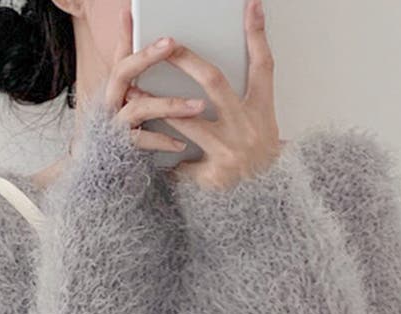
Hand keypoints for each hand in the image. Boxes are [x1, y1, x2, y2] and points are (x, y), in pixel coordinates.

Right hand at [88, 6, 209, 154]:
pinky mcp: (120, 148)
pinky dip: (162, 141)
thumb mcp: (130, 101)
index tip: (131, 11)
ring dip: (170, 105)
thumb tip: (156, 45)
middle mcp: (110, 102)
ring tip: (198, 105)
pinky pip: (142, 141)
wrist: (102, 170)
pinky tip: (181, 143)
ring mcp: (114, 124)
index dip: (124, 35)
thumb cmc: (124, 132)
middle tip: (171, 43)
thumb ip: (141, 78)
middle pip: (121, 73)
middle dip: (145, 57)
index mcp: (115, 88)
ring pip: (138, 108)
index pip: (119, 56)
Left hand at [161, 0, 283, 189]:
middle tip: (164, 45)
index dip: (257, 34)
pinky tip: (146, 154)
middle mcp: (247, 128)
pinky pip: (180, 165)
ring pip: (186, 123)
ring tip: (134, 95)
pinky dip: (165, 161)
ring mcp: (229, 153)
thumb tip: (243, 57)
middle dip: (185, 61)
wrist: (266, 205)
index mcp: (262, 111)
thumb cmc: (261, 161)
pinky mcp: (213, 178)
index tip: (249, 5)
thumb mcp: (265, 124)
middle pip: (214, 82)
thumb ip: (250, 94)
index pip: (263, 65)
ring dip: (157, 107)